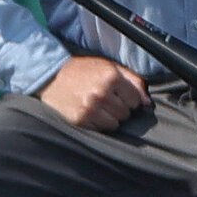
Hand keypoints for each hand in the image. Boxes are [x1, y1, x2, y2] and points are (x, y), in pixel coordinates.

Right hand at [35, 55, 151, 131]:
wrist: (49, 77)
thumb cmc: (81, 71)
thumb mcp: (107, 66)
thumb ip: (132, 80)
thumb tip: (147, 102)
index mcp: (110, 76)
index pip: (135, 100)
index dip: (128, 98)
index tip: (118, 95)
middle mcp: (101, 93)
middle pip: (126, 113)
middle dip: (118, 108)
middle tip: (104, 101)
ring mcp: (90, 108)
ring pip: (114, 124)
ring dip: (108, 118)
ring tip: (96, 107)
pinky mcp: (80, 120)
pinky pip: (100, 130)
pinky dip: (96, 124)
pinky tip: (88, 113)